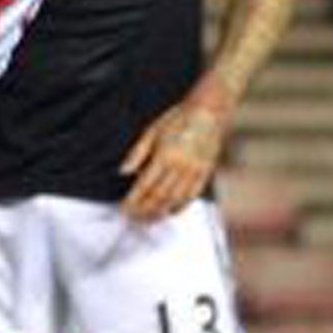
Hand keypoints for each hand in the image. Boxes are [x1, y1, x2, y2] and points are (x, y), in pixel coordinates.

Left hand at [120, 84, 233, 220]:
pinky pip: (192, 196)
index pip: (144, 186)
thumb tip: (123, 172)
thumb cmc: (178, 118)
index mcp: (164, 155)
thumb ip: (137, 153)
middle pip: (158, 197)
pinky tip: (171, 212)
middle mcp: (179, 167)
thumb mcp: (152, 130)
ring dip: (160, 213)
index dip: (133, 201)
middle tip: (133, 220)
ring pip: (175, 200)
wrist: (209, 112)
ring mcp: (194, 172)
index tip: (124, 209)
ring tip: (148, 220)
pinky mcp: (205, 173)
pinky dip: (180, 207)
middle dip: (144, 211)